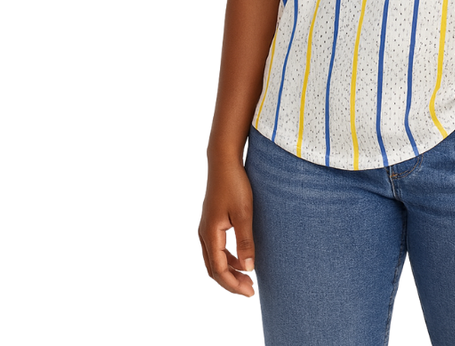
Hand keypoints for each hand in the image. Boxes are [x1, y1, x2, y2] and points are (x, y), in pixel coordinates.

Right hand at [198, 160, 256, 296]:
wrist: (223, 162)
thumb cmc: (235, 185)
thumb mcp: (244, 213)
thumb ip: (245, 242)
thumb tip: (248, 269)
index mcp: (210, 234)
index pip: (219, 270)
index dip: (233, 284)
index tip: (250, 291)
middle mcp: (204, 233)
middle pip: (213, 269)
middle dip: (230, 282)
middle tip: (250, 290)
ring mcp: (206, 227)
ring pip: (214, 259)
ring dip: (229, 271)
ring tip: (247, 278)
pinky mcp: (211, 222)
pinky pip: (216, 249)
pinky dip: (227, 259)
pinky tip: (241, 259)